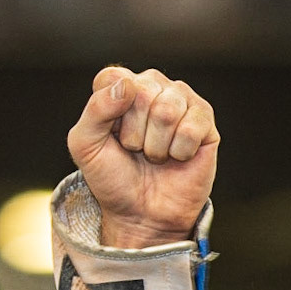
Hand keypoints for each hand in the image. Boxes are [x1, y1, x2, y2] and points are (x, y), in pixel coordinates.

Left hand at [67, 66, 217, 247]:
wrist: (140, 212)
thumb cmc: (111, 176)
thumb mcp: (84, 145)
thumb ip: (95, 110)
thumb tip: (127, 85)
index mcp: (120, 87)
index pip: (113, 77)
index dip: (108, 111)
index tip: (109, 134)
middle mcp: (153, 87)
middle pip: (142, 93)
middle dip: (133, 132)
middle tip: (134, 149)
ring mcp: (182, 101)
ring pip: (168, 110)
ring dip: (156, 144)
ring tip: (154, 155)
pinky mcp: (206, 121)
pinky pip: (193, 127)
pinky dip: (179, 151)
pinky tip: (177, 157)